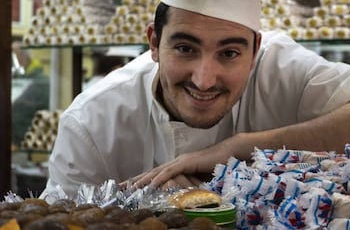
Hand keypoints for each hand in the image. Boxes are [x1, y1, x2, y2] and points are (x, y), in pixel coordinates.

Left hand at [119, 139, 234, 189]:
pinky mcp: (187, 162)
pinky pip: (170, 172)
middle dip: (136, 179)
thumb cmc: (216, 167)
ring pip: (158, 171)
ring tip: (131, 188)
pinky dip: (159, 178)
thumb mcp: (200, 179)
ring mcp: (180, 161)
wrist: (228, 153)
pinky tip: (151, 184)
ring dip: (143, 179)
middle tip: (121, 187)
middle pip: (152, 172)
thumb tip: (184, 196)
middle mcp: (176, 162)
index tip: (128, 187)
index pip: (156, 174)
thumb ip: (190, 185)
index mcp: (177, 166)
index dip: (142, 180)